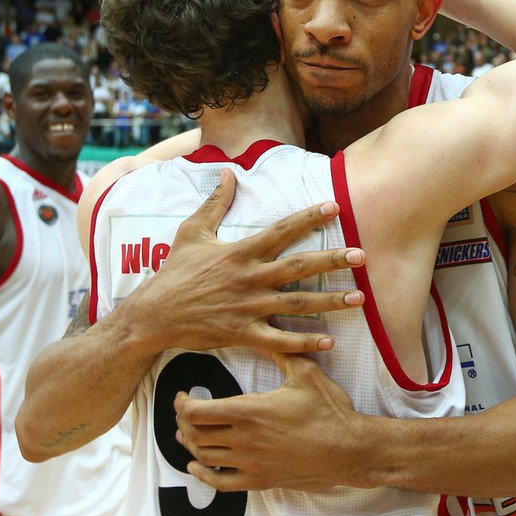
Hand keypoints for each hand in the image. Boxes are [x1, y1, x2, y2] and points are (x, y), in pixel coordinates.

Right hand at [123, 169, 365, 355]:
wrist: (154, 314)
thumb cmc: (174, 272)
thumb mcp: (191, 231)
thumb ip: (214, 203)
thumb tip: (228, 172)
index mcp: (240, 251)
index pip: (281, 230)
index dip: (309, 217)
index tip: (335, 207)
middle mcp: (249, 278)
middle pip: (298, 267)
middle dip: (332, 260)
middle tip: (362, 256)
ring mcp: (248, 308)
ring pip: (297, 305)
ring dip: (330, 302)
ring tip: (359, 299)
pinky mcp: (243, 334)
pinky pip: (279, 340)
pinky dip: (305, 342)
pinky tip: (330, 341)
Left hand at [174, 352, 363, 490]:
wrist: (349, 450)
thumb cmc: (329, 410)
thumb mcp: (306, 372)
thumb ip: (280, 351)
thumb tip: (266, 330)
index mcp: (250, 412)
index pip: (197, 412)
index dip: (181, 403)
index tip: (181, 395)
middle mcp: (244, 440)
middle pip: (194, 434)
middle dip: (182, 421)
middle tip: (183, 410)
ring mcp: (251, 463)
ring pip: (204, 457)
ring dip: (189, 445)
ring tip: (186, 433)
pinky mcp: (260, 480)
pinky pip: (221, 483)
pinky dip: (203, 475)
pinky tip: (196, 467)